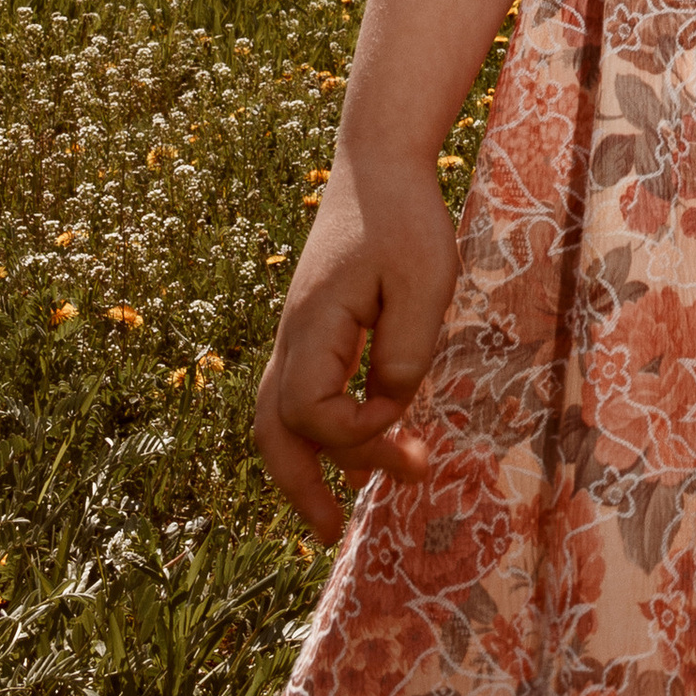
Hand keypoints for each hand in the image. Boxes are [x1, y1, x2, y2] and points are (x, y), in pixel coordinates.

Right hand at [253, 154, 456, 543]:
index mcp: (313, 326)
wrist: (378, 161)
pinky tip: (353, 447)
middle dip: (298, 487)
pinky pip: (298, 393)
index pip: (310, 412)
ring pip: (275, 417)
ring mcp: (297, 333)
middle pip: (270, 430)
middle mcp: (292, 337)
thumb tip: (388, 407)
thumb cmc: (405, 215)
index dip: (355, 434)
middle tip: (331, 534)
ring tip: (338, 512)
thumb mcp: (424, 280)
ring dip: (303, 467)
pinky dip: (316, 431)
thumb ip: (405, 351)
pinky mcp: (313, 327)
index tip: (403, 422)